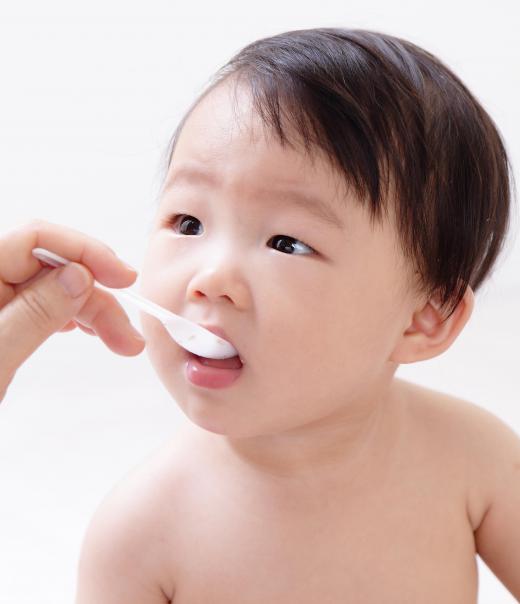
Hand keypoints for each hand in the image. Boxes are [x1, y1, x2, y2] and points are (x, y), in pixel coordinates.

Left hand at [0, 219, 145, 401]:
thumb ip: (34, 314)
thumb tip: (79, 275)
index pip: (34, 239)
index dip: (84, 251)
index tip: (123, 278)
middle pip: (52, 267)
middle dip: (97, 295)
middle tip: (127, 337)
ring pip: (55, 288)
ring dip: (94, 311)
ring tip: (121, 343)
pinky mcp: (3, 320)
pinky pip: (45, 305)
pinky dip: (75, 317)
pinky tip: (90, 331)